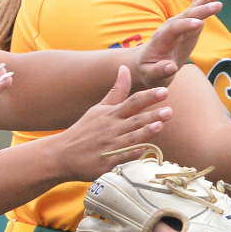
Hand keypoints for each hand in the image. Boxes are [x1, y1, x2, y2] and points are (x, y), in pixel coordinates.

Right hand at [46, 65, 173, 181]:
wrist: (61, 154)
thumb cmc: (84, 130)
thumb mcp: (99, 109)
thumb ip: (116, 91)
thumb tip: (124, 68)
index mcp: (110, 114)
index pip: (132, 102)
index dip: (149, 97)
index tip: (164, 91)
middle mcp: (111, 129)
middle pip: (134, 120)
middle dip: (152, 115)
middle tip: (169, 110)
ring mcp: (109, 146)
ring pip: (130, 138)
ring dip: (145, 132)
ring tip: (160, 125)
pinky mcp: (106, 163)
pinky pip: (122, 158)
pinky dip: (132, 154)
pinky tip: (145, 151)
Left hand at [131, 0, 222, 88]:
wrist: (147, 62)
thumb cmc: (149, 71)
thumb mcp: (151, 76)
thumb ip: (159, 71)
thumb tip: (171, 68)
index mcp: (161, 40)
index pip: (174, 29)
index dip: (185, 26)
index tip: (199, 24)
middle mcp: (170, 27)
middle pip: (186, 16)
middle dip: (201, 10)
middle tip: (217, 4)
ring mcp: (179, 23)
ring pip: (192, 9)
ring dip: (205, 0)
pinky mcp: (187, 24)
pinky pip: (196, 9)